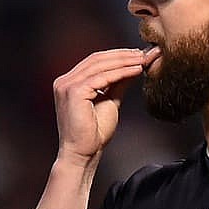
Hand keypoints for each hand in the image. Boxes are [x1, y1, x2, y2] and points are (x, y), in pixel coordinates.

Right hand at [53, 47, 160, 163]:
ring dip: (124, 61)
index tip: (138, 55)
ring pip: (100, 65)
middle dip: (122, 55)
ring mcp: (67, 86)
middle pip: (97, 59)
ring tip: (143, 60)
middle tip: (144, 54)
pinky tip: (137, 70)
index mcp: (69, 83)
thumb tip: (133, 67)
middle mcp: (64, 81)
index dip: (117, 56)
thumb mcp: (109, 101)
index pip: (95, 61)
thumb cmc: (93, 133)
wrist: (83, 154)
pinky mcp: (74, 92)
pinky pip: (102, 77)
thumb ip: (117, 84)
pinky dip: (121, 72)